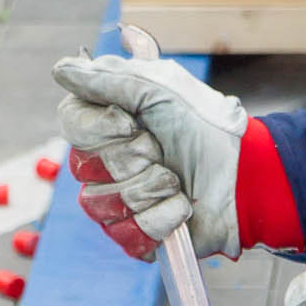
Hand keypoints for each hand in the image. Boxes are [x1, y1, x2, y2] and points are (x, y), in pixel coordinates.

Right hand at [52, 52, 245, 261]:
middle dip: (135, 156)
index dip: (99, 126)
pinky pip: (126, 232)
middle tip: (165, 151)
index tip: (132, 122)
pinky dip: (163, 216)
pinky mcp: (133, 236)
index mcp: (106, 124)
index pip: (70, 122)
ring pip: (101, 203)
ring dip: (151, 187)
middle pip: (84, 165)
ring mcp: (115, 202)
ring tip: (177, 179)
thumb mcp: (161, 90)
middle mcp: (103, 163)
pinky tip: (182, 206)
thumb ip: (109, 79)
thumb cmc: (205, 127)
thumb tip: (62, 69)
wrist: (243, 172)